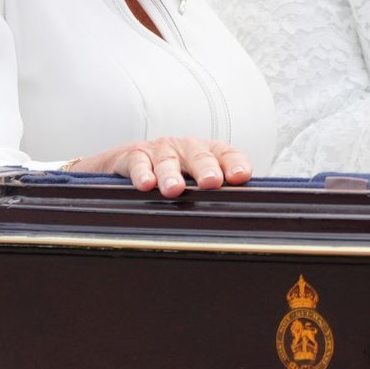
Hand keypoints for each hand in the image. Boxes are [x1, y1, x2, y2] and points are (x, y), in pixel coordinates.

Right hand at [63, 137, 251, 197]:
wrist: (129, 161)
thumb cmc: (172, 174)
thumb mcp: (195, 180)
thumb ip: (216, 195)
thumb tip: (240, 220)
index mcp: (208, 153)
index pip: (227, 154)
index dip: (234, 164)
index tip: (240, 177)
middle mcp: (186, 148)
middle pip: (199, 155)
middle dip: (206, 168)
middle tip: (212, 182)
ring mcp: (161, 150)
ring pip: (168, 160)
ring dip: (171, 175)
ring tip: (174, 190)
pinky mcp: (135, 155)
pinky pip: (138, 162)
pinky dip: (142, 173)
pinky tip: (146, 185)